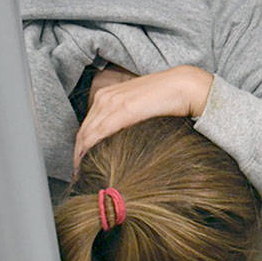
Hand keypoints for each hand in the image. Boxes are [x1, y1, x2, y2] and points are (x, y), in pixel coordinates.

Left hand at [73, 65, 214, 172]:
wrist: (184, 86)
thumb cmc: (165, 100)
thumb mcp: (137, 108)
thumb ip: (124, 120)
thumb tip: (117, 142)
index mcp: (106, 96)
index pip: (86, 126)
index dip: (80, 146)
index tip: (80, 164)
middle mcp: (104, 97)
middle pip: (82, 132)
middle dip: (77, 154)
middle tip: (77, 174)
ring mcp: (112, 102)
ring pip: (87, 134)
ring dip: (81, 155)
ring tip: (81, 174)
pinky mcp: (123, 109)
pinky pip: (99, 132)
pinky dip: (90, 149)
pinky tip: (88, 162)